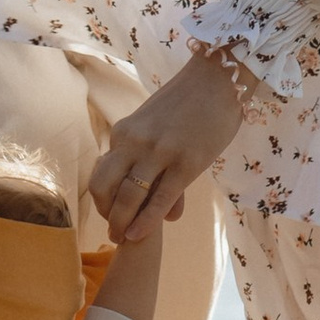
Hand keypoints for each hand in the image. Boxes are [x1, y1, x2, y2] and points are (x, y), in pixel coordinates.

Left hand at [86, 51, 247, 238]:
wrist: (218, 79)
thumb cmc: (190, 104)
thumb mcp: (160, 130)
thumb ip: (155, 165)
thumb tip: (164, 211)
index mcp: (124, 132)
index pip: (101, 173)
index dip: (102, 200)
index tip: (109, 216)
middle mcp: (135, 142)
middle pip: (104, 186)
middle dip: (106, 214)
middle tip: (113, 233)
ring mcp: (160, 152)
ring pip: (128, 197)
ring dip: (121, 223)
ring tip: (123, 240)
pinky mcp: (186, 163)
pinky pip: (160, 199)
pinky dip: (146, 221)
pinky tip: (139, 236)